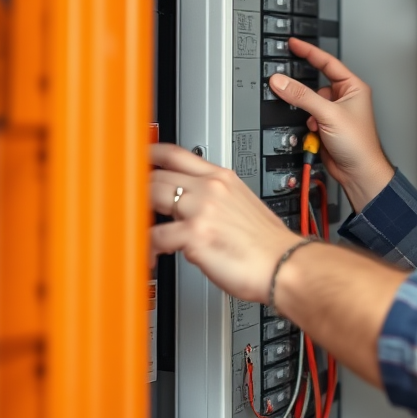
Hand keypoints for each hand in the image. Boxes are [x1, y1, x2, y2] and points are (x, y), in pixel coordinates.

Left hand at [148, 143, 300, 302]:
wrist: (285, 264)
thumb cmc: (267, 244)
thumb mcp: (243, 205)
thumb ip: (215, 199)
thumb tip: (191, 207)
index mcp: (223, 178)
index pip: (178, 153)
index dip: (151, 153)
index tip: (138, 158)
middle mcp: (211, 188)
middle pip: (157, 174)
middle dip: (138, 190)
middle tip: (131, 204)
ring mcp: (202, 209)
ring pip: (151, 197)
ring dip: (140, 216)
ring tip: (139, 230)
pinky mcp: (195, 234)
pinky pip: (155, 236)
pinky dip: (148, 247)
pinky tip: (152, 256)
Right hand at [268, 38, 393, 211]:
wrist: (358, 172)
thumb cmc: (359, 143)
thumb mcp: (328, 113)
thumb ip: (302, 96)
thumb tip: (282, 82)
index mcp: (353, 87)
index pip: (327, 62)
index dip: (309, 52)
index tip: (294, 43)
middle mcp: (345, 98)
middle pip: (314, 85)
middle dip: (306, 94)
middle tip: (290, 88)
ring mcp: (334, 113)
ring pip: (309, 103)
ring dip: (307, 113)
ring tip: (315, 124)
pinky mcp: (325, 127)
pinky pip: (308, 117)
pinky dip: (307, 124)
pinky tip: (314, 133)